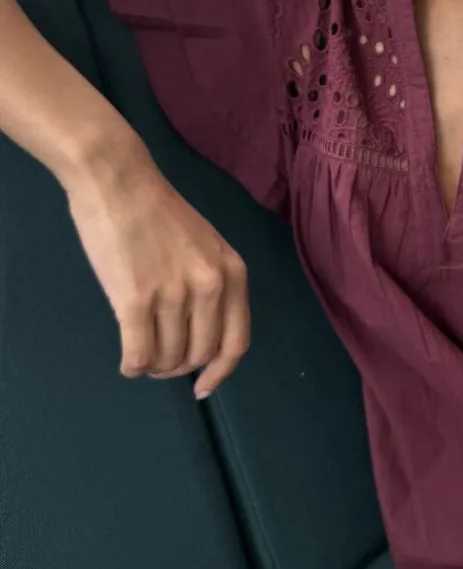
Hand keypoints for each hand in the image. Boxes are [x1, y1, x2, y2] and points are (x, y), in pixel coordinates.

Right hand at [65, 156, 250, 398]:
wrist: (119, 181)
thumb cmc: (157, 210)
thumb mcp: (206, 246)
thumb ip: (212, 285)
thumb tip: (202, 336)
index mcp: (232, 272)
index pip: (236, 342)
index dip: (220, 373)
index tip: (203, 388)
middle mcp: (210, 286)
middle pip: (199, 355)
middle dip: (178, 368)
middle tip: (160, 362)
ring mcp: (173, 293)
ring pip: (166, 357)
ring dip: (153, 365)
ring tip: (141, 354)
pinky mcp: (135, 299)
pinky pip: (138, 353)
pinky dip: (132, 366)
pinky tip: (127, 362)